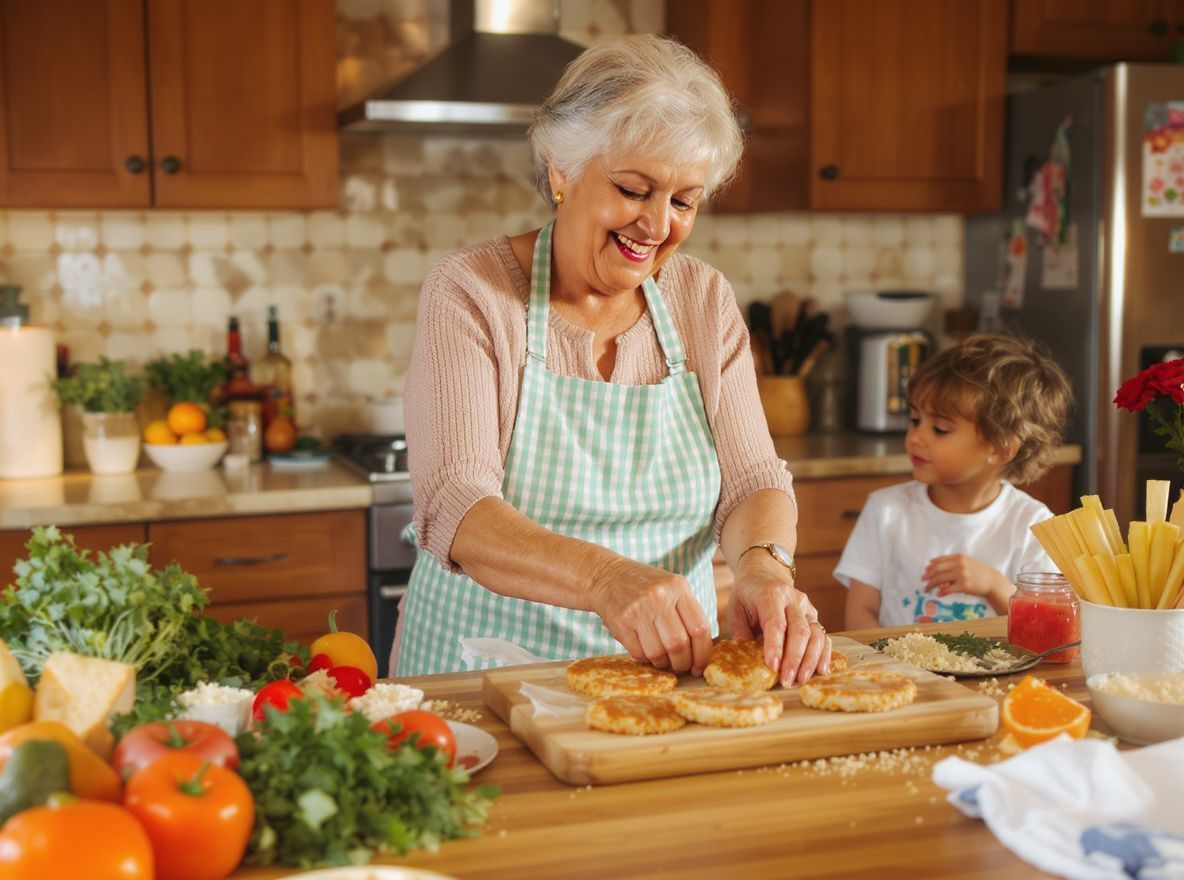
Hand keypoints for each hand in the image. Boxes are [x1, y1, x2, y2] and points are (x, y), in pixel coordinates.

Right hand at [588, 556, 712, 674]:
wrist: (608, 576)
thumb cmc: (647, 587)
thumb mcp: (672, 589)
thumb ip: (689, 615)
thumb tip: (704, 653)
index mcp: (678, 587)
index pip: (699, 628)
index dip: (703, 653)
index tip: (700, 666)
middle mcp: (659, 597)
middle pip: (679, 644)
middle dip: (682, 663)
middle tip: (681, 666)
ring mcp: (638, 610)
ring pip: (658, 653)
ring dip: (663, 663)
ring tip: (662, 658)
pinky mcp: (621, 622)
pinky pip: (639, 653)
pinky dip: (645, 658)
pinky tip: (645, 650)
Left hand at [729, 554, 829, 685]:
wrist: (764, 573)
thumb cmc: (747, 595)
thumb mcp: (736, 609)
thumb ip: (740, 633)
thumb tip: (746, 660)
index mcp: (770, 594)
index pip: (776, 622)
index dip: (775, 646)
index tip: (772, 666)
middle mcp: (793, 599)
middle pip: (799, 631)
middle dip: (794, 659)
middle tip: (786, 681)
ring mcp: (807, 607)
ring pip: (816, 634)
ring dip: (810, 660)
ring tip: (801, 679)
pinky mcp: (814, 616)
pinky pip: (823, 635)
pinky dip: (824, 654)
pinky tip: (821, 670)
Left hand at [923, 554, 1007, 597]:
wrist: (992, 581)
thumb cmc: (977, 571)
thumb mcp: (966, 562)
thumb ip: (951, 562)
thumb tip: (931, 563)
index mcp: (959, 557)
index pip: (940, 561)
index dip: (930, 567)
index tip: (925, 571)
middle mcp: (959, 564)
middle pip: (937, 570)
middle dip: (928, 576)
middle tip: (922, 580)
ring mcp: (962, 575)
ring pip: (940, 579)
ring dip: (931, 585)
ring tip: (927, 589)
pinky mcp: (964, 585)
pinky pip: (948, 589)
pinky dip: (941, 592)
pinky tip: (938, 594)